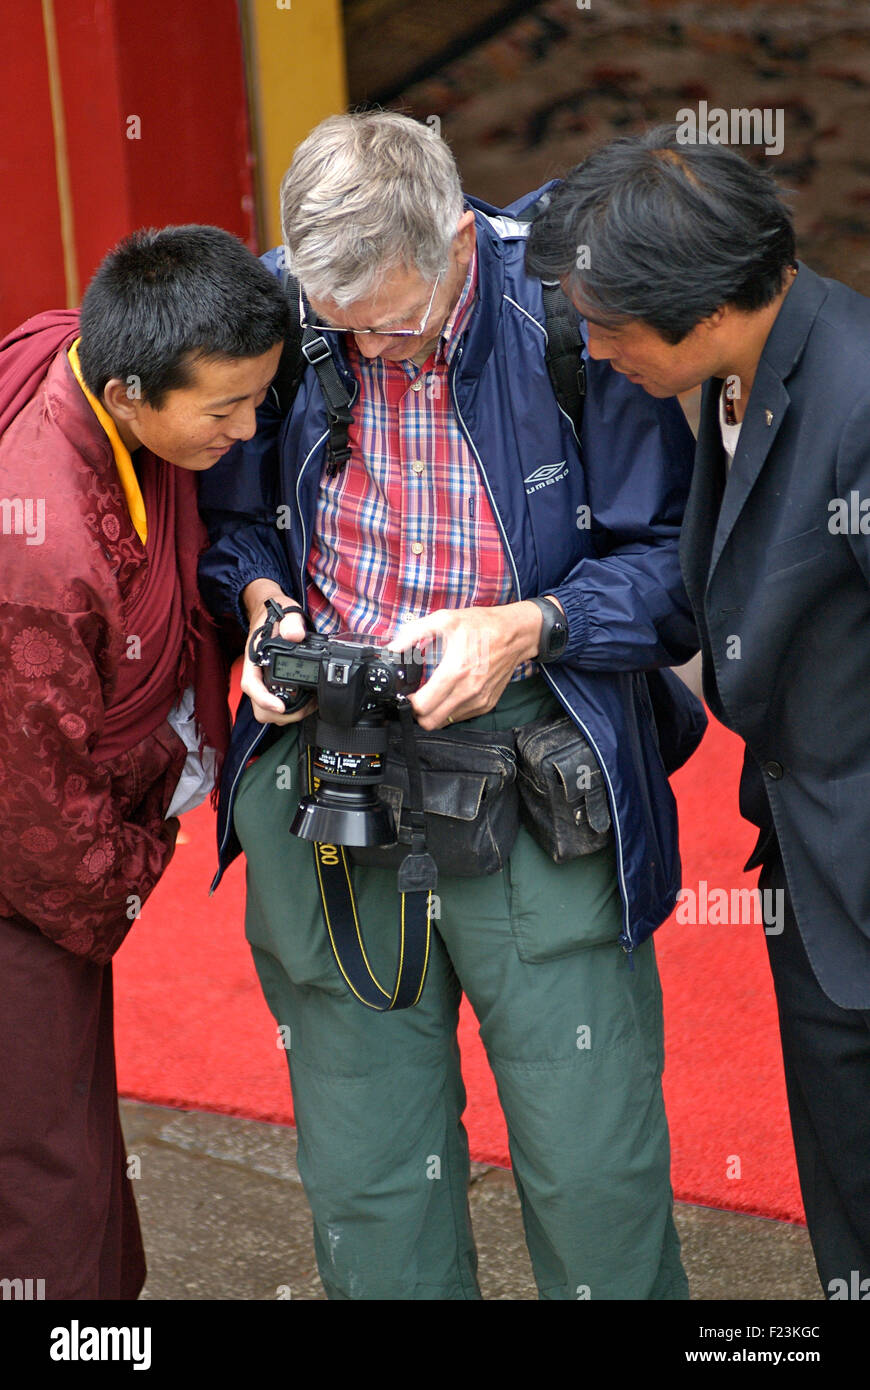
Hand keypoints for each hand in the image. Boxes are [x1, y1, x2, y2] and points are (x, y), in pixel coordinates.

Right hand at [240, 579, 316, 725]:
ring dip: (286, 715)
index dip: (263, 699)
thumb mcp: (285, 611)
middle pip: (258, 706)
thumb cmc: (276, 613)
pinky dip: (290, 710)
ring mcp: (263, 680)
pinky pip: (276, 705)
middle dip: (280, 714)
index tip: (280, 707)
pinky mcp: (272, 684)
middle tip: (303, 708)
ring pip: (266, 711)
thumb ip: (291, 622)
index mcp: (254, 658)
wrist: (271, 611)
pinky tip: (307, 702)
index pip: (250, 684)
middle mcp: (256, 673)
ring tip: (307, 706)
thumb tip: (295, 635)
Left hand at [388, 601, 545, 729]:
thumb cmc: (482, 626)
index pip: (422, 706)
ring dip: (434, 712)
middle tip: (416, 697)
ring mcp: (479, 700)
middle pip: (430, 721)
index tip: (406, 693)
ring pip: (445, 722)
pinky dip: (451, 709)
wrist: (515, 634)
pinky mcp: (487, 704)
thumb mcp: (444, 619)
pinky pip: (460, 717)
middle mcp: (468, 690)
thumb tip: (392, 648)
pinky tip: (450, 692)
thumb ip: (413, 633)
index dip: (408, 702)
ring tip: (434, 693)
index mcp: (455, 670)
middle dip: (417, 713)